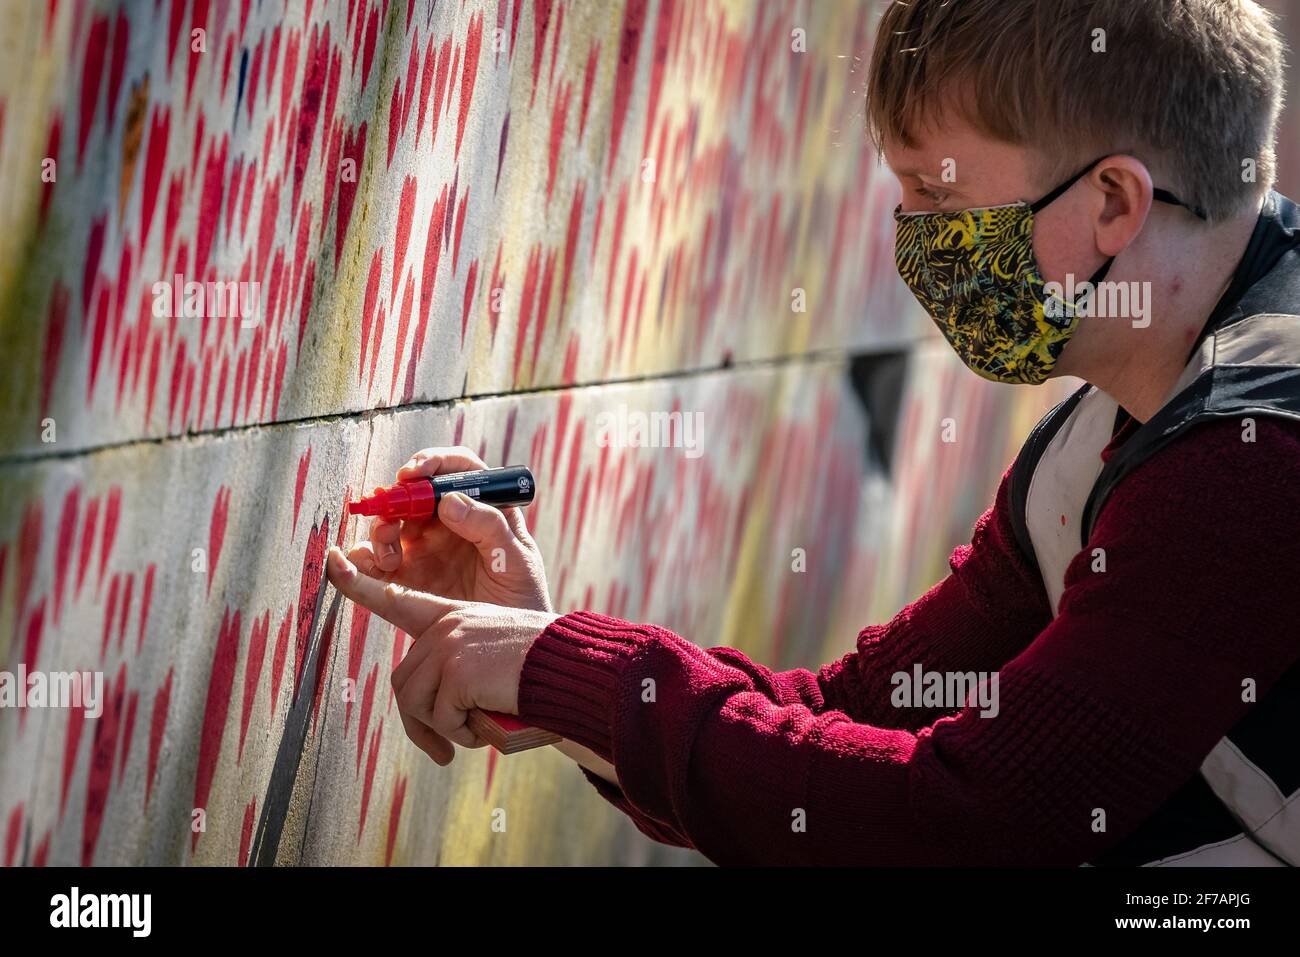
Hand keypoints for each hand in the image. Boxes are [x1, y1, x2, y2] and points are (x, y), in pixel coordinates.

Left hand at [327, 546, 559, 764]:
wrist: (571, 669)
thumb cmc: (538, 672)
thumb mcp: (489, 662)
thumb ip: (456, 672)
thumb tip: (428, 717)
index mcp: (452, 616)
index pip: (394, 598)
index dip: (358, 582)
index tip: (333, 561)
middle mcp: (445, 625)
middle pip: (405, 684)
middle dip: (423, 725)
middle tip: (444, 750)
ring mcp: (449, 643)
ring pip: (417, 703)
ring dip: (445, 730)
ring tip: (476, 730)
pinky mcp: (457, 668)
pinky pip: (441, 717)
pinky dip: (462, 735)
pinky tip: (487, 726)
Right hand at [347, 446, 551, 611]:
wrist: (508, 649)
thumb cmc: (522, 598)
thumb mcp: (517, 561)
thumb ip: (490, 527)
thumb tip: (449, 501)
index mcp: (481, 508)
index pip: (457, 470)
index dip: (434, 462)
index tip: (416, 472)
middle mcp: (447, 523)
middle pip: (413, 494)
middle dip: (397, 498)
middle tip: (394, 515)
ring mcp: (423, 548)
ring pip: (389, 524)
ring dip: (381, 531)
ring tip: (392, 556)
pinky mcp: (403, 576)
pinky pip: (373, 560)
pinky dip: (362, 558)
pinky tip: (373, 568)